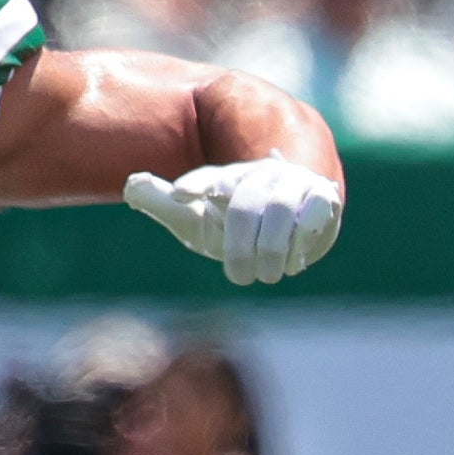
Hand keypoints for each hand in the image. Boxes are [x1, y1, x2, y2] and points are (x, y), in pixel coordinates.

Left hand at [124, 156, 342, 285]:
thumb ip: (163, 204)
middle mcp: (259, 177)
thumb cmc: (237, 218)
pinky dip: (305, 236)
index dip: (195, 186)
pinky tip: (295, 259)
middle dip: (239, 246)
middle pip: (244, 205)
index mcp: (226, 180)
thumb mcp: (198, 216)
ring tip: (267, 274)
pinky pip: (317, 210)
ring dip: (271, 248)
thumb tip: (130, 185)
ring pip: (279, 210)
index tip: (179, 195)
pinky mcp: (323, 197)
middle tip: (237, 277)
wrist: (294, 206)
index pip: (209, 179)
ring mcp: (292, 185)